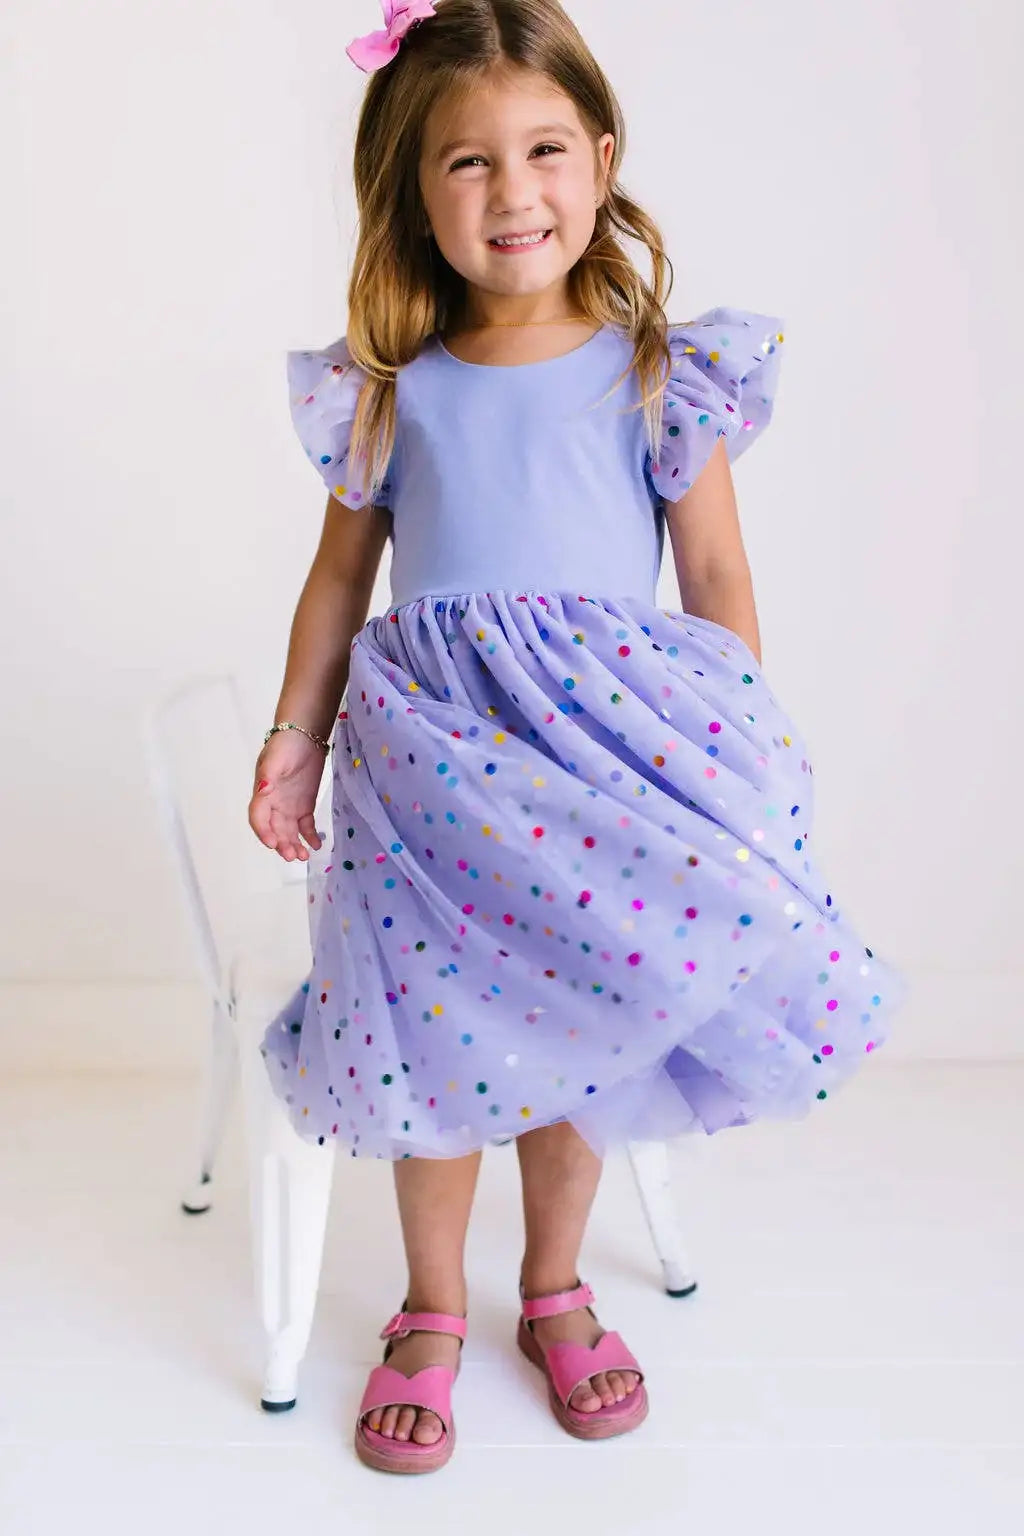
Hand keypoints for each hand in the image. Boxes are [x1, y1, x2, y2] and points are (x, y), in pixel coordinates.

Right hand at [248, 730, 328, 861]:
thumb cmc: (286, 746)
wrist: (305, 737)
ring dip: (295, 845)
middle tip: (292, 855)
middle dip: (282, 844)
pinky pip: (305, 826)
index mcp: (263, 793)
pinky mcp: (304, 806)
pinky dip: (310, 837)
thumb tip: (262, 790)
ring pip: (289, 832)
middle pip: (274, 829)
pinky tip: (316, 845)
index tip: (272, 844)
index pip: (258, 817)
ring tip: (304, 856)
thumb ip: (269, 776)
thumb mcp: (275, 759)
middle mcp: (273, 804)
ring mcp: (289, 806)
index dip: (263, 832)